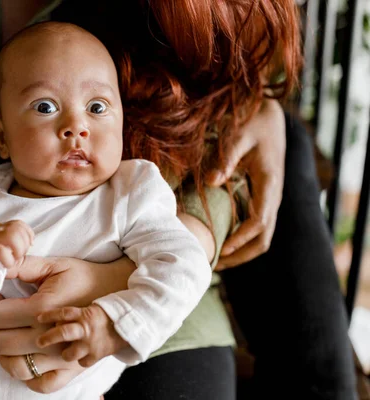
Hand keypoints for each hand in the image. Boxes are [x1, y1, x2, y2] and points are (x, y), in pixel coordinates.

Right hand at [0, 220, 33, 276]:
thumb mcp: (2, 246)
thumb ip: (13, 242)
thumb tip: (30, 243)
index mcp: (0, 228)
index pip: (19, 224)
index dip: (28, 234)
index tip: (30, 245)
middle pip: (17, 229)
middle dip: (24, 244)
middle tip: (19, 256)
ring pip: (12, 236)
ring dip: (18, 250)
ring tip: (14, 260)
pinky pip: (1, 251)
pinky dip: (9, 260)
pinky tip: (7, 265)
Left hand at [0, 256, 134, 392]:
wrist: (118, 294)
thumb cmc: (85, 277)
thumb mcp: (55, 265)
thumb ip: (24, 265)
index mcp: (42, 308)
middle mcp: (49, 336)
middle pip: (0, 343)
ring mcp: (60, 356)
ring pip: (17, 367)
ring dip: (5, 355)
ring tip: (11, 338)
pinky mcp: (71, 368)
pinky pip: (43, 384)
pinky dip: (30, 377)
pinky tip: (29, 358)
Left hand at [37, 304, 127, 367]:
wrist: (129, 325)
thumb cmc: (107, 315)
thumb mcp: (91, 308)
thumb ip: (75, 314)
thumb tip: (55, 316)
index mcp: (84, 314)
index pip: (63, 313)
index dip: (49, 315)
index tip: (38, 317)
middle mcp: (86, 329)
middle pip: (62, 333)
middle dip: (48, 338)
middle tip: (39, 341)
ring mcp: (91, 344)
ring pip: (68, 353)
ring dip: (64, 354)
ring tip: (62, 353)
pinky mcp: (97, 355)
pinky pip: (82, 362)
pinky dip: (80, 360)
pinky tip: (79, 357)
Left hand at [206, 99, 284, 268]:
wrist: (270, 117)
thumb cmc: (253, 124)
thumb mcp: (239, 137)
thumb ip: (226, 159)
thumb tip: (212, 181)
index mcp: (270, 183)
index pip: (259, 220)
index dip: (241, 238)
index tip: (222, 249)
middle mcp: (274, 196)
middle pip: (264, 238)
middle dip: (241, 255)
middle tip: (215, 265)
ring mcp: (271, 199)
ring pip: (263, 237)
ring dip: (242, 252)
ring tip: (217, 261)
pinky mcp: (265, 199)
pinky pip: (258, 228)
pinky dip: (243, 241)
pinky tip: (223, 244)